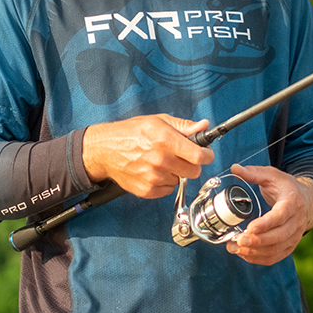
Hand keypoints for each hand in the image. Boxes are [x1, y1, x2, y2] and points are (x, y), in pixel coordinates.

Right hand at [82, 115, 213, 198]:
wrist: (105, 150)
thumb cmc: (131, 133)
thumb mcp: (158, 121)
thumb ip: (184, 126)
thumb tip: (204, 126)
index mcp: (166, 140)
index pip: (199, 156)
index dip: (206, 155)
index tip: (205, 153)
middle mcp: (161, 160)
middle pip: (194, 171)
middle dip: (192, 164)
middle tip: (182, 157)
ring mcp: (154, 177)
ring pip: (180, 180)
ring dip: (176, 173)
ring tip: (161, 162)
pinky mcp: (147, 190)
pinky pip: (168, 190)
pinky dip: (164, 182)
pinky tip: (154, 171)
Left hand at [225, 163, 312, 265]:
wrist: (306, 200)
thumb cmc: (286, 187)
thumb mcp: (272, 175)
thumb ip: (253, 173)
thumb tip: (235, 168)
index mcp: (292, 203)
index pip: (280, 216)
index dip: (266, 224)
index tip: (250, 228)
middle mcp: (296, 222)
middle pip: (279, 236)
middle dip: (257, 241)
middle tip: (239, 240)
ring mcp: (294, 236)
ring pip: (276, 249)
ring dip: (255, 252)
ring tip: (235, 247)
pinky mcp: (289, 246)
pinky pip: (275, 257)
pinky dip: (259, 258)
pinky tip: (244, 254)